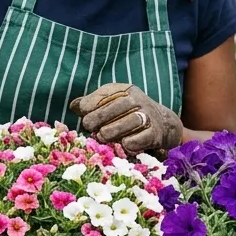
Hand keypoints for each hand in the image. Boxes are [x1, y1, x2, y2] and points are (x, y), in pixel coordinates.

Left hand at [70, 83, 184, 153]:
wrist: (161, 125)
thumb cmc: (126, 115)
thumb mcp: (110, 105)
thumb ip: (91, 105)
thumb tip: (74, 106)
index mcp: (124, 90)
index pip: (107, 94)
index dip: (92, 104)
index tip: (83, 115)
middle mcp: (138, 100)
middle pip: (119, 105)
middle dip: (101, 116)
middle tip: (89, 127)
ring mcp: (148, 116)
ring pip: (131, 121)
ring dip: (114, 130)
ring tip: (103, 136)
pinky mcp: (156, 133)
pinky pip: (143, 137)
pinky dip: (132, 142)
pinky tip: (123, 145)